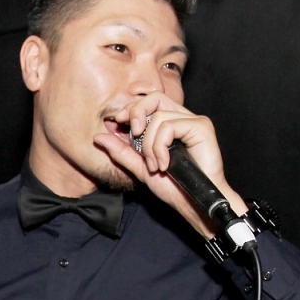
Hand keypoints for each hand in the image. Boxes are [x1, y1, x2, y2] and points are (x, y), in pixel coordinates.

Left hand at [93, 93, 246, 238]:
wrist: (192, 202)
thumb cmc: (173, 187)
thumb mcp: (140, 167)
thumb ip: (121, 151)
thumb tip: (98, 137)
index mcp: (170, 124)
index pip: (148, 103)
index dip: (131, 109)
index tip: (117, 122)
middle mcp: (183, 118)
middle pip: (154, 98)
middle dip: (136, 113)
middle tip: (133, 134)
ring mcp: (193, 121)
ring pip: (159, 117)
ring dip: (149, 145)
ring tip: (155, 165)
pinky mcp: (201, 127)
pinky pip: (170, 126)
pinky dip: (161, 147)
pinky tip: (165, 164)